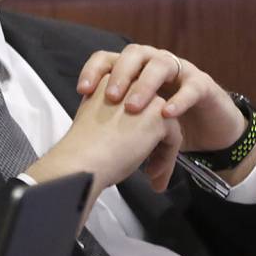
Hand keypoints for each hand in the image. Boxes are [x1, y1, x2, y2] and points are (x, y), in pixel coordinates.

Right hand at [27, 75, 181, 206]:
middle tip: (147, 163)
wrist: (82, 160)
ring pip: (165, 123)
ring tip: (152, 172)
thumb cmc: (81, 149)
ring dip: (161, 149)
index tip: (127, 148)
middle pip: (150, 110)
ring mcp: (144, 98)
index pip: (133, 100)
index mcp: (108, 83)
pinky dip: (167, 158)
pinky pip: (174, 137)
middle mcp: (128, 85)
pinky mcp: (157, 116)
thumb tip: (123, 130)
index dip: (134, 127)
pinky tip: (152, 172)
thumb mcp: (92, 119)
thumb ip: (109, 115)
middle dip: (151, 139)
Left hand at [76, 44, 245, 153]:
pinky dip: (179, 99)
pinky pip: (191, 86)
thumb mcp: (134, 120)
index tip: (83, 92)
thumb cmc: (163, 123)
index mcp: (134, 68)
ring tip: (134, 108)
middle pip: (134, 54)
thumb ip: (113, 118)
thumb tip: (83, 136)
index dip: (93, 71)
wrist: (207, 131)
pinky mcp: (203, 85)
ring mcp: (180, 70)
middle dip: (120, 74)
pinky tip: (166, 114)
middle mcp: (154, 62)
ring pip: (161, 65)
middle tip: (111, 98)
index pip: (108, 58)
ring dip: (145, 85)